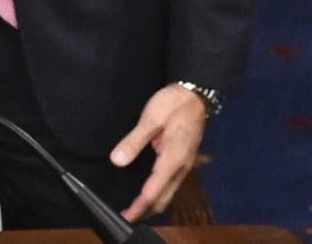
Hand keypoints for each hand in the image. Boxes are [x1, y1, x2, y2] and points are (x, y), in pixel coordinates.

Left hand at [111, 83, 207, 221]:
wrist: (195, 95)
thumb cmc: (173, 105)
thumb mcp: (151, 118)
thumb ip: (134, 141)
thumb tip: (116, 161)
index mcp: (173, 159)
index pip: (154, 191)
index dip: (139, 207)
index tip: (125, 216)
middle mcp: (181, 168)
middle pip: (163, 199)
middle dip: (145, 211)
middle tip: (126, 218)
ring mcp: (183, 166)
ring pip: (168, 194)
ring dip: (152, 205)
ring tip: (134, 210)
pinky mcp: (182, 161)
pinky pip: (170, 185)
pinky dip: (158, 194)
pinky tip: (148, 194)